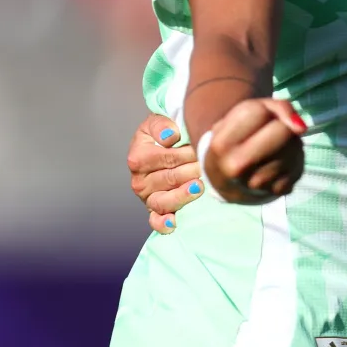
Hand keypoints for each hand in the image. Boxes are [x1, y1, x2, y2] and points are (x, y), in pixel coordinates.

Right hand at [126, 114, 202, 234]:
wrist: (164, 146)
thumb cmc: (164, 133)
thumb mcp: (159, 122)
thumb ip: (162, 124)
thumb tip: (170, 136)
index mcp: (138, 157)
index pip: (165, 157)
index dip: (185, 153)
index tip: (200, 148)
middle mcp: (139, 180)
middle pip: (169, 178)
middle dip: (192, 170)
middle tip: (208, 165)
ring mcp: (147, 198)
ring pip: (163, 201)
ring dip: (183, 195)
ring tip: (199, 186)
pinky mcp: (154, 211)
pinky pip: (156, 221)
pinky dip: (163, 224)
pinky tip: (174, 222)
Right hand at [201, 98, 305, 203]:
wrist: (225, 181)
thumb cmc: (236, 140)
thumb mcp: (243, 115)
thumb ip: (276, 107)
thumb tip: (301, 127)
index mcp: (222, 144)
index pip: (260, 112)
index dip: (265, 112)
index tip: (259, 121)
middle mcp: (237, 167)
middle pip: (283, 130)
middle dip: (282, 126)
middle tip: (271, 133)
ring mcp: (259, 183)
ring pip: (295, 146)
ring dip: (291, 142)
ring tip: (274, 148)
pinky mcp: (278, 191)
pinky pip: (300, 164)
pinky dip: (295, 159)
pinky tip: (280, 163)